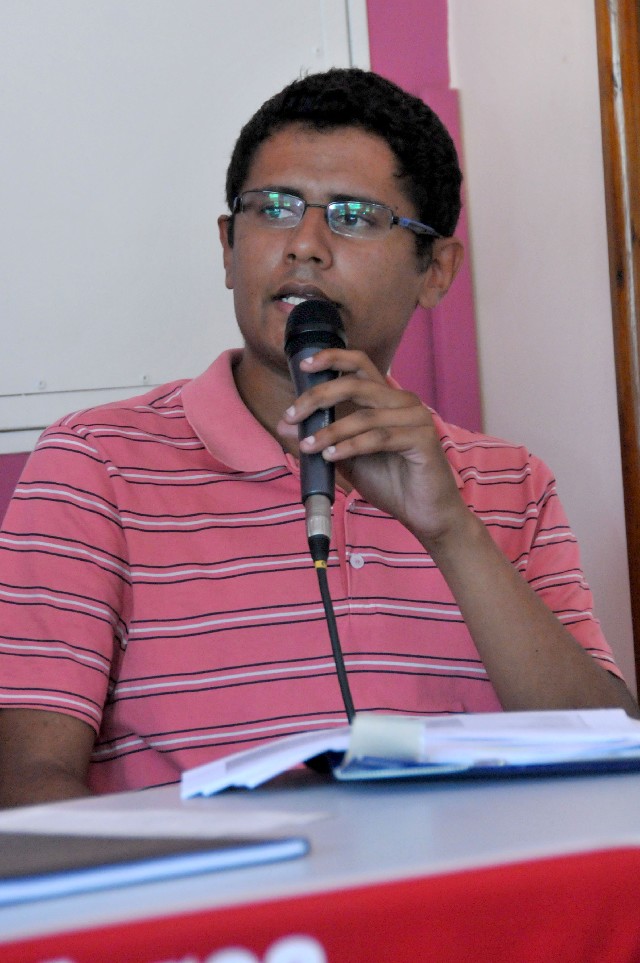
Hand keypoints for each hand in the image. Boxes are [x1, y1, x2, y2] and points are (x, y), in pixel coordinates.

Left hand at [277, 347, 468, 546]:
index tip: (305, 366)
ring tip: (307, 446)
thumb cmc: (389, 482)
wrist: (422, 513)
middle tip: (292, 416)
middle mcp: (403, 401)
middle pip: (355, 384)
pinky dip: (350, 446)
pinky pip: (378, 438)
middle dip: (318, 397)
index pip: (360, 364)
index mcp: (387, 398)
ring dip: (330, 430)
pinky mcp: (422, 439)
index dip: (332, 358)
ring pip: (364, 415)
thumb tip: (284, 425)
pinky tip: (330, 456)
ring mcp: (416, 418)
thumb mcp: (345, 458)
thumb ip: (320, 439)